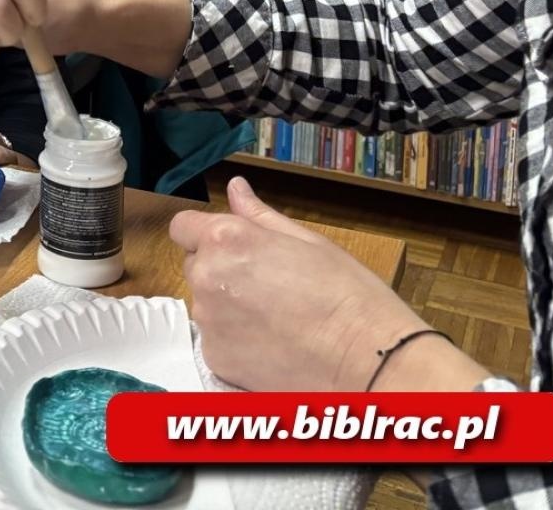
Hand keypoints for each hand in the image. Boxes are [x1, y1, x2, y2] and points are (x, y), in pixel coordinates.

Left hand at [169, 177, 438, 392]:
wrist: (369, 363)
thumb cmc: (348, 297)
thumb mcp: (308, 242)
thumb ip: (260, 216)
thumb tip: (236, 188)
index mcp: (226, 240)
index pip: (183, 227)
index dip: (205, 233)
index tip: (231, 244)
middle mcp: (206, 278)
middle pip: (194, 265)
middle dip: (219, 268)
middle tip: (268, 282)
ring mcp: (208, 322)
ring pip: (205, 304)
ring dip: (227, 305)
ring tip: (277, 316)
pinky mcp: (216, 358)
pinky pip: (216, 339)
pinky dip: (236, 340)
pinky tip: (274, 343)